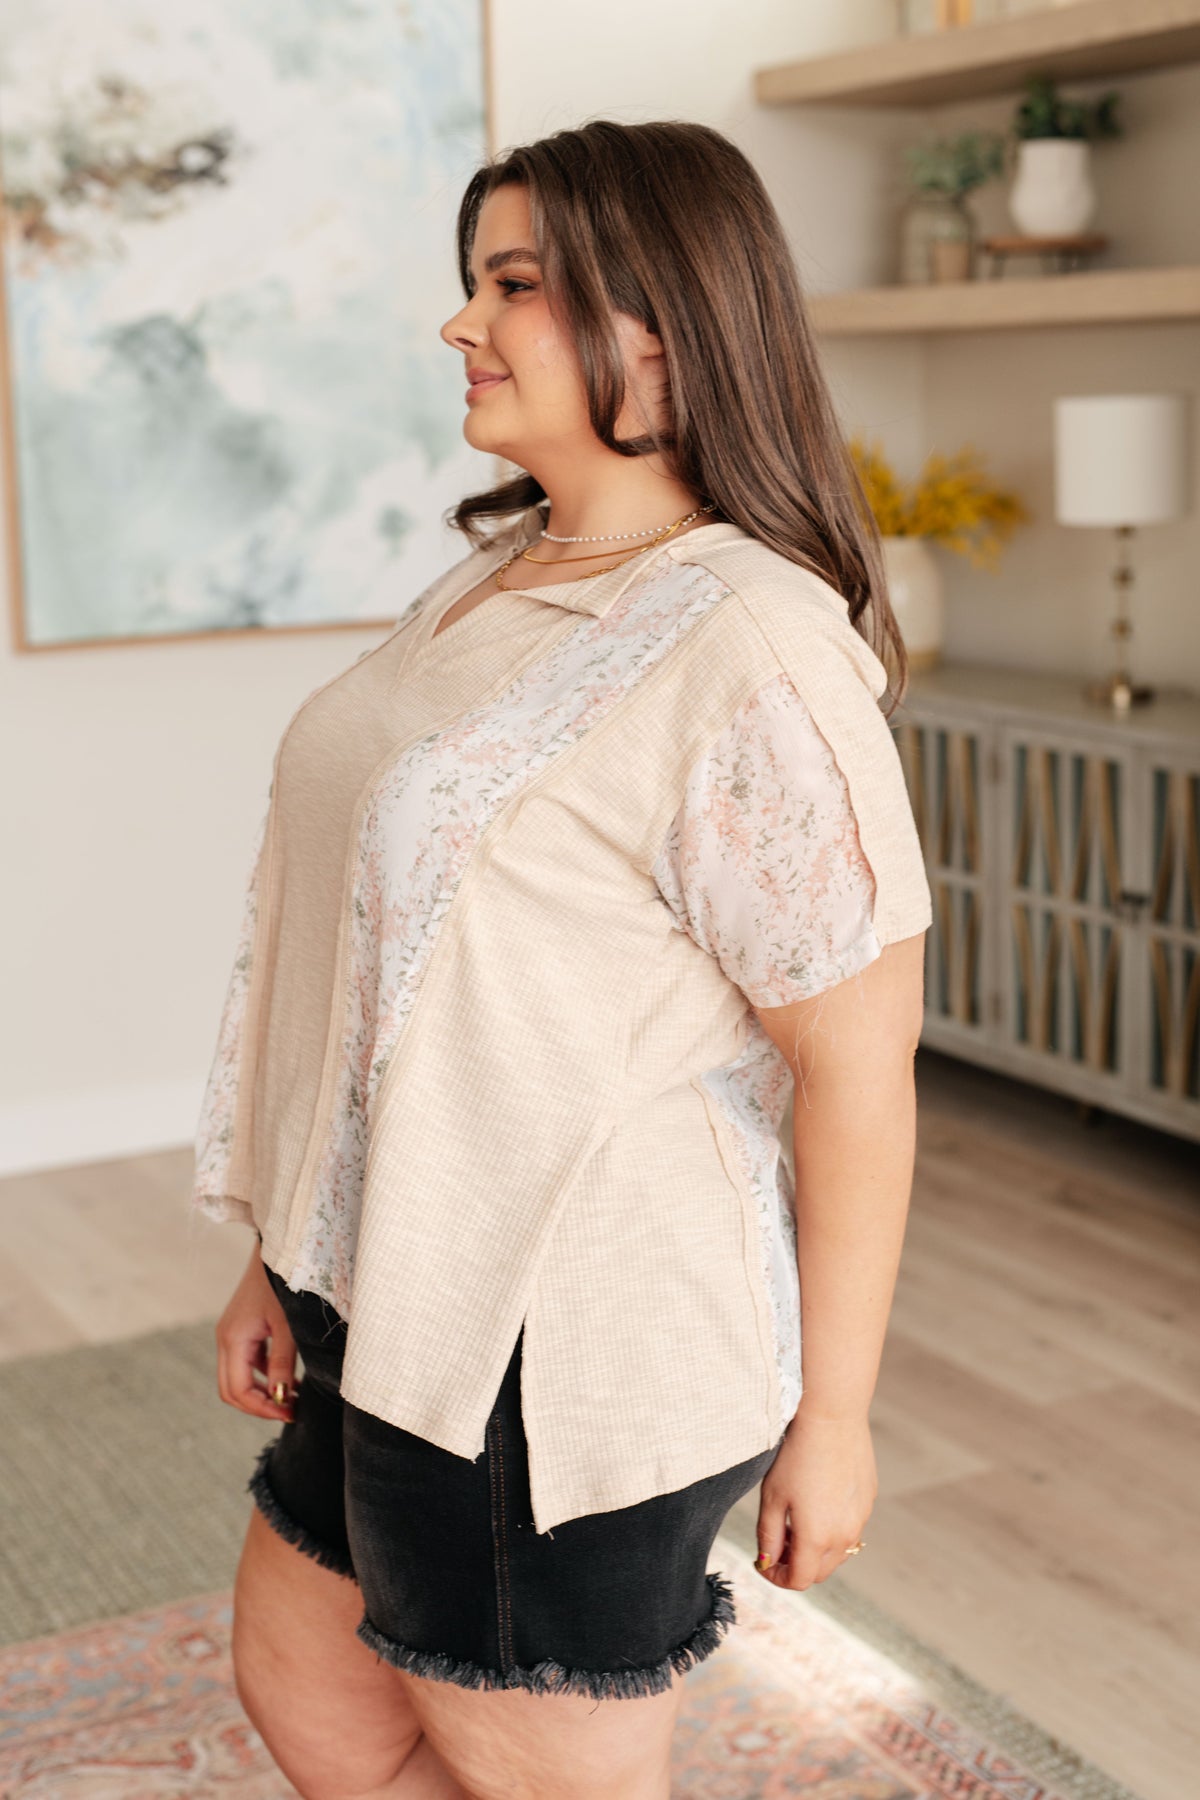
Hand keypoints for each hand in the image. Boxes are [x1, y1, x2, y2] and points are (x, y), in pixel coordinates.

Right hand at [215, 1245, 299, 1423]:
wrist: (278, 1248)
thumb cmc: (282, 1282)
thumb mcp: (288, 1326)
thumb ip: (282, 1363)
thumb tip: (281, 1397)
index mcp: (232, 1339)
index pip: (237, 1391)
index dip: (261, 1408)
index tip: (289, 1413)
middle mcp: (225, 1339)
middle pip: (231, 1389)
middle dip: (258, 1405)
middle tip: (290, 1411)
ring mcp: (231, 1333)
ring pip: (238, 1377)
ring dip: (262, 1391)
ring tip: (294, 1396)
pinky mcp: (241, 1328)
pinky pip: (247, 1362)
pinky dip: (264, 1375)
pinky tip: (290, 1377)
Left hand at [754, 1409, 877, 1589]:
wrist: (832, 1417)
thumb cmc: (796, 1454)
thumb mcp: (773, 1497)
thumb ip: (768, 1536)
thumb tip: (767, 1561)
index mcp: (817, 1538)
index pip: (798, 1580)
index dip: (776, 1577)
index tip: (761, 1562)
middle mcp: (844, 1535)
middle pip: (818, 1571)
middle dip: (795, 1565)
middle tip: (777, 1541)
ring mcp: (860, 1519)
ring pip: (837, 1552)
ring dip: (815, 1548)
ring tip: (796, 1519)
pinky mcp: (868, 1501)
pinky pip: (850, 1527)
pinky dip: (832, 1528)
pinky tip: (818, 1498)